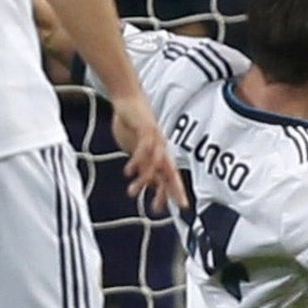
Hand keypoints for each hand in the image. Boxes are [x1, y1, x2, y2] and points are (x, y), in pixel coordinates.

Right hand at [111, 91, 185, 212]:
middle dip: (173, 190)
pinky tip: (128, 172)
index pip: (170, 176)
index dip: (175, 191)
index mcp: (159, 153)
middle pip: (170, 173)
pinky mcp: (146, 130)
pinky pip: (143, 150)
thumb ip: (142, 163)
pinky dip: (137, 161)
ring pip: (153, 164)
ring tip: (131, 192)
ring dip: (143, 180)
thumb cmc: (131, 124)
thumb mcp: (136, 148)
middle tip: (174, 206)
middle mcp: (161, 148)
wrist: (127, 99)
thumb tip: (147, 181)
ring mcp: (155, 139)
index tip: (180, 207)